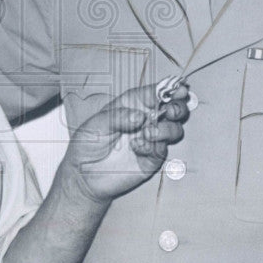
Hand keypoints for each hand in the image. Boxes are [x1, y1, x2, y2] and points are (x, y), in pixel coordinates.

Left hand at [64, 83, 189, 203]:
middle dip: (177, 108)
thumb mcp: (97, 123)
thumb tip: (140, 116)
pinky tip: (137, 147)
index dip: (169, 89)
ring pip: (174, 130)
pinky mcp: (151, 160)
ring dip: (166, 129)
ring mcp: (150, 140)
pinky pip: (162, 151)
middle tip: (169, 111)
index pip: (156, 93)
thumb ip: (119, 117)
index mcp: (132, 105)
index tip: (179, 89)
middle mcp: (145, 121)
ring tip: (147, 133)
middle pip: (173, 110)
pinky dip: (153, 147)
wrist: (83, 174)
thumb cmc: (88, 143)